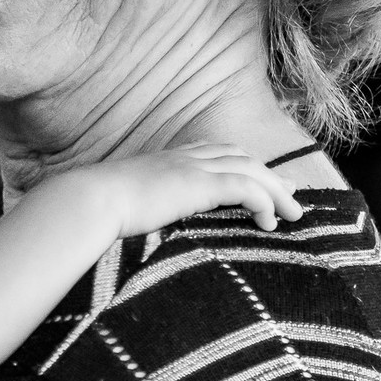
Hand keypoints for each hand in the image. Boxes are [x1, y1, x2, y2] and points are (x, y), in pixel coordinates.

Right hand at [98, 144, 303, 235]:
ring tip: (293, 214)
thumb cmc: (95, 210)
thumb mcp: (120, 204)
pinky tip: (270, 221)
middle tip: (291, 194)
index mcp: (167, 160)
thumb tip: (135, 228)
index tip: (260, 180)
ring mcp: (192, 168)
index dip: (242, 164)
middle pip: (241, 157)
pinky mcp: (198, 184)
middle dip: (270, 175)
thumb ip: (137, 208)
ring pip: (251, 170)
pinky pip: (245, 187)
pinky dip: (264, 201)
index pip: (215, 152)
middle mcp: (183, 158)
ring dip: (276, 191)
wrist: (88, 202)